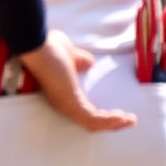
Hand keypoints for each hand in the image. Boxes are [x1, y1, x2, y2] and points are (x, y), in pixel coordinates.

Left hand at [19, 30, 136, 131]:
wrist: (35, 42)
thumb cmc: (46, 45)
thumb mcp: (69, 53)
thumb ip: (79, 59)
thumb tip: (89, 62)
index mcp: (61, 93)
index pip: (83, 110)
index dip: (101, 114)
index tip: (117, 112)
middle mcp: (62, 102)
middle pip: (90, 121)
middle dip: (111, 123)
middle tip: (128, 121)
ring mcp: (66, 104)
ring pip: (93, 123)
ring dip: (113, 123)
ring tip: (130, 120)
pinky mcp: (70, 103)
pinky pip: (93, 119)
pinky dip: (109, 120)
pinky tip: (124, 117)